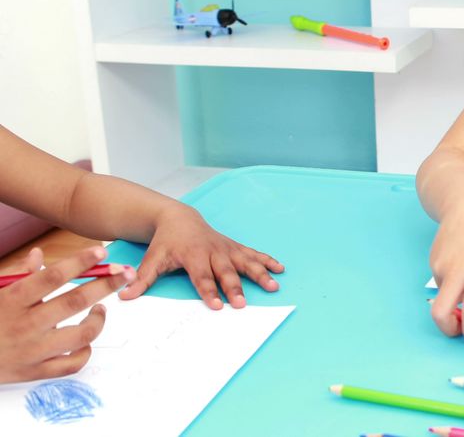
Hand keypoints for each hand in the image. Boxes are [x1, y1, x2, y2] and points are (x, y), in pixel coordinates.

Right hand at [0, 246, 133, 383]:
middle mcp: (25, 325)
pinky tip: (86, 340)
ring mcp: (32, 350)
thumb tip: (39, 254)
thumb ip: (17, 274)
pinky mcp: (35, 372)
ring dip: (98, 320)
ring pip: (80, 335)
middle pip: (74, 302)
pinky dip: (85, 352)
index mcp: (12, 300)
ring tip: (101, 308)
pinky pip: (71, 364)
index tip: (101, 252)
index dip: (79, 262)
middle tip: (124, 275)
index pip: (52, 277)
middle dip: (105, 285)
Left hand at [118, 205, 284, 309]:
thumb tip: (125, 296)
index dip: (209, 291)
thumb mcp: (152, 258)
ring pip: (245, 262)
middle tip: (242, 304)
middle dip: (235, 288)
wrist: (178, 218)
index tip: (216, 305)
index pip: (201, 276)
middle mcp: (213, 252)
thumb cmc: (166, 241)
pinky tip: (280, 268)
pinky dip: (267, 260)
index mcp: (193, 255)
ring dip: (260, 274)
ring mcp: (226, 249)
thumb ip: (142, 278)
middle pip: (226, 272)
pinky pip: (253, 253)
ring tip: (273, 286)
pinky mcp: (234, 247)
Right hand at [429, 205, 463, 341]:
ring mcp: (441, 265)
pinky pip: (442, 284)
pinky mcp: (432, 261)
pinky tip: (462, 266)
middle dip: (448, 329)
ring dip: (455, 301)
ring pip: (444, 298)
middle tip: (461, 329)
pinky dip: (452, 285)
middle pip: (439, 313)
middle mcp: (457, 270)